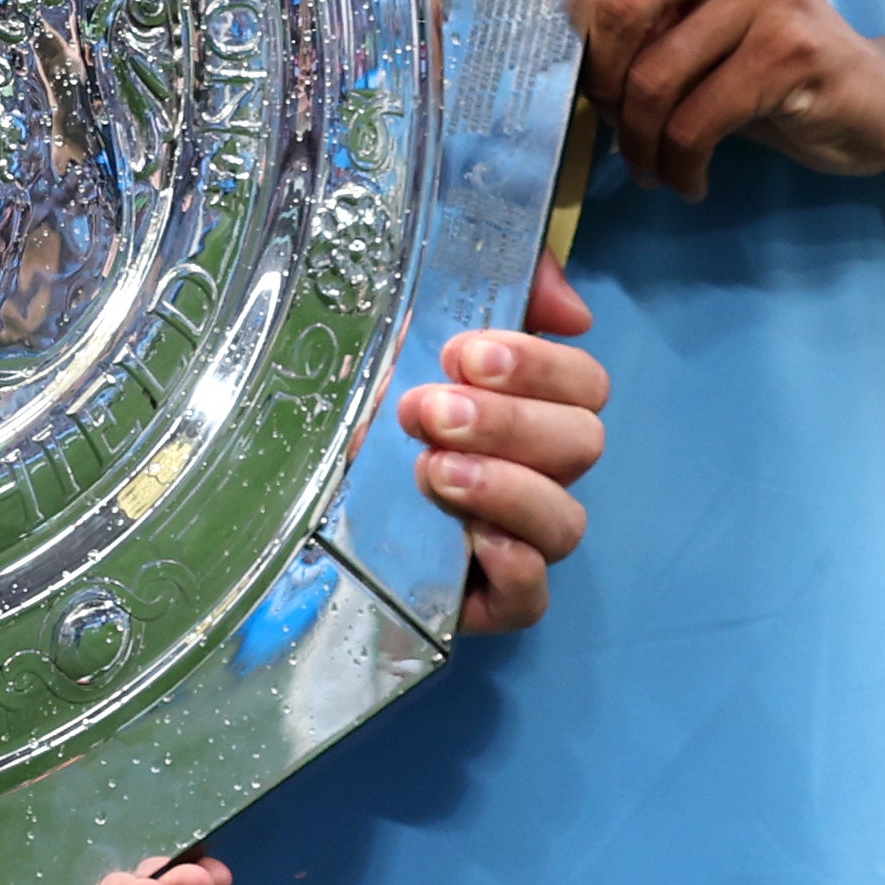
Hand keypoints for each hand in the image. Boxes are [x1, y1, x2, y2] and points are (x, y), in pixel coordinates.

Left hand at [396, 258, 603, 631]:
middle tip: (427, 410)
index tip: (464, 355)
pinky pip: (533, 599)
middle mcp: (540, 471)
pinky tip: (473, 539)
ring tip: (433, 470)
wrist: (298, 490)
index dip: (539, 366)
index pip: (586, 383)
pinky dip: (516, 569)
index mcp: (533, 405)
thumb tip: (572, 313)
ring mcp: (520, 539)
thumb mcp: (421, 317)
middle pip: (581, 444)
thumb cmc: (374, 392)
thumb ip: (507, 284)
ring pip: (567, 522)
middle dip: (507, 422)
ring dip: (506, 488)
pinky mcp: (488, 601)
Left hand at [565, 0, 884, 201]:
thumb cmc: (764, 64)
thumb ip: (645, 9)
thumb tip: (568, 27)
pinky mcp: (794, 51)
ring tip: (651, 165)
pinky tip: (688, 177)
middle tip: (612, 122)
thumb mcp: (702, 23)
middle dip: (601, 83)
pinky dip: (679, 161)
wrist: (869, 105)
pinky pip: (699, 118)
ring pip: (655, 77)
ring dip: (639, 139)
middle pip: (623, 4)